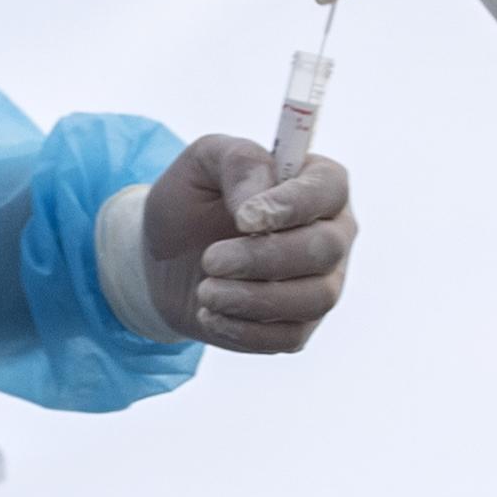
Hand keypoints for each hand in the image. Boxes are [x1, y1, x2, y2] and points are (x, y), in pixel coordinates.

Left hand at [141, 135, 354, 351]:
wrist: (164, 261)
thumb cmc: (192, 202)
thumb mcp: (202, 161)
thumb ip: (238, 161)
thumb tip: (257, 203)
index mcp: (317, 182)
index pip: (329, 188)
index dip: (292, 205)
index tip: (243, 219)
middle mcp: (332, 232)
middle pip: (325, 249)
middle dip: (264, 257)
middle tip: (212, 259)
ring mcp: (322, 283)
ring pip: (315, 298)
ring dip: (254, 298)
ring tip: (205, 291)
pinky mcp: (300, 325)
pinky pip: (290, 336)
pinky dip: (246, 330)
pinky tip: (211, 314)